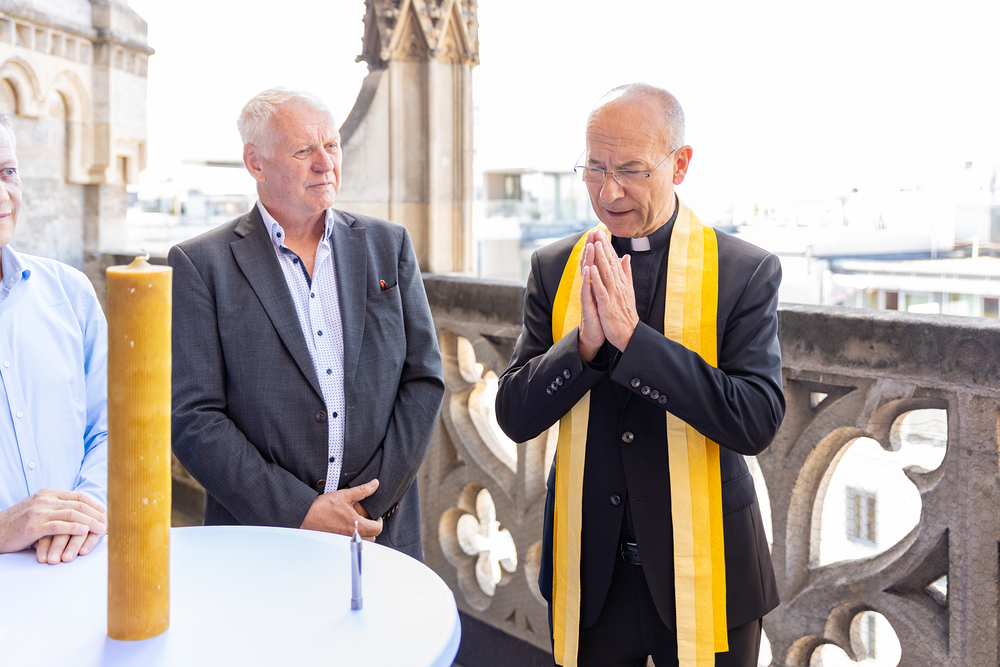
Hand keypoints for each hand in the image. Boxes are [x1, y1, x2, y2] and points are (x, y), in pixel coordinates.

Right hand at [0, 488, 106, 561]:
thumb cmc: (21, 523)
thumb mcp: (41, 510)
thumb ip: (60, 508)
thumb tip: (85, 515)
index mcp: (50, 493)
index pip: (80, 497)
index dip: (97, 506)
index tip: (110, 514)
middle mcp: (46, 499)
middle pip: (79, 505)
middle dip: (98, 514)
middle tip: (111, 523)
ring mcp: (39, 511)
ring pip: (72, 514)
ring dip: (90, 522)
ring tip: (103, 529)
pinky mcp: (33, 526)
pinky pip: (58, 525)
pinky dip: (74, 528)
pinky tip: (85, 530)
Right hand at [300, 479, 382, 541]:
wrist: (303, 516)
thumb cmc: (322, 507)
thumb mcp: (344, 495)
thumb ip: (362, 490)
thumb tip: (375, 484)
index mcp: (356, 525)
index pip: (377, 529)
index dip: (379, 521)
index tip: (376, 516)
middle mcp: (351, 536)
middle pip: (371, 538)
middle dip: (372, 529)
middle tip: (368, 519)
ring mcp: (343, 541)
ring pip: (361, 543)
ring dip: (363, 535)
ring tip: (358, 524)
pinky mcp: (335, 542)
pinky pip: (349, 543)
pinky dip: (352, 538)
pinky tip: (346, 528)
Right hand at [578, 231, 605, 361]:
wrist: (595, 334)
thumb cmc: (600, 314)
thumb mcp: (606, 294)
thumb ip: (609, 279)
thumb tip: (615, 264)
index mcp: (595, 284)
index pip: (595, 262)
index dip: (597, 248)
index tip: (599, 233)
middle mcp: (589, 287)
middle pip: (588, 264)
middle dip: (590, 248)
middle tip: (592, 232)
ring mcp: (587, 296)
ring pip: (586, 275)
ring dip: (588, 260)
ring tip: (590, 245)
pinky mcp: (586, 306)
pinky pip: (586, 291)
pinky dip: (587, 280)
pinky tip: (588, 270)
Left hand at [589, 231, 638, 350]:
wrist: (629, 334)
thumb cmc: (625, 313)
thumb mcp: (627, 290)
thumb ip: (626, 273)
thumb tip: (625, 256)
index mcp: (621, 282)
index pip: (614, 260)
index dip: (607, 246)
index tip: (600, 231)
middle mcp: (618, 286)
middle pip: (610, 263)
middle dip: (603, 246)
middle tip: (597, 230)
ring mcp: (613, 295)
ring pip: (606, 273)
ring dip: (600, 258)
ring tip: (595, 243)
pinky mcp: (608, 306)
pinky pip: (601, 290)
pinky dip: (596, 279)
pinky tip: (591, 268)